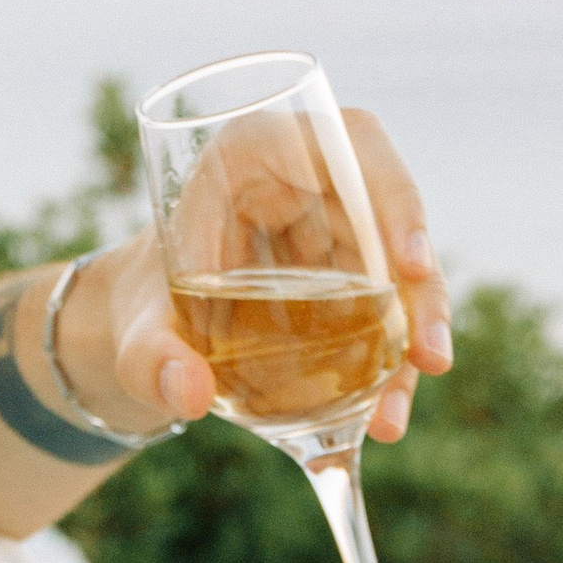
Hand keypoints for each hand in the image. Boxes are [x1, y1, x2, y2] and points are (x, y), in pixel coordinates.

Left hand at [91, 106, 453, 441]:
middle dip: (420, 294)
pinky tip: (383, 415)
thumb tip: (187, 396)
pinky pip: (388, 308)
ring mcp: (336, 227)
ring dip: (411, 340)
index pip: (346, 145)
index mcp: (252, 150)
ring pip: (399, 271)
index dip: (393, 200)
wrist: (143, 328)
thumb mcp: (134, 329)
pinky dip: (390, 362)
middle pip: (389, 217)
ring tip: (391, 417)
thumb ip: (149, 359)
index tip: (408, 268)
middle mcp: (306, 177)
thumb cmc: (139, 305)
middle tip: (428, 361)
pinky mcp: (350, 273)